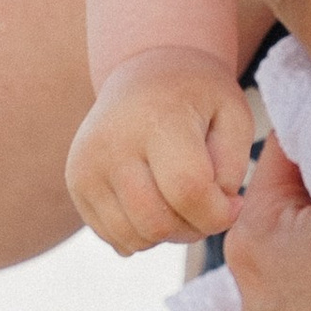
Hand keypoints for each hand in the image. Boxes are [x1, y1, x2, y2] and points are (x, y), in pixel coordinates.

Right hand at [66, 47, 255, 252]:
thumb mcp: (234, 116)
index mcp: (158, 120)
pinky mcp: (76, 182)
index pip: (188, 191)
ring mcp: (86, 165)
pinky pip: (113, 235)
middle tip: (208, 207)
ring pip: (133, 237)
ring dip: (167, 234)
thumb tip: (213, 212)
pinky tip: (156, 203)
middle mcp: (112, 143)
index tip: (232, 203)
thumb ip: (232, 168)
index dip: (219, 213)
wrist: (145, 73)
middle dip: (194, 228)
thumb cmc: (198, 98)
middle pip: (157, 222)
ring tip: (182, 203)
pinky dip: (141, 232)